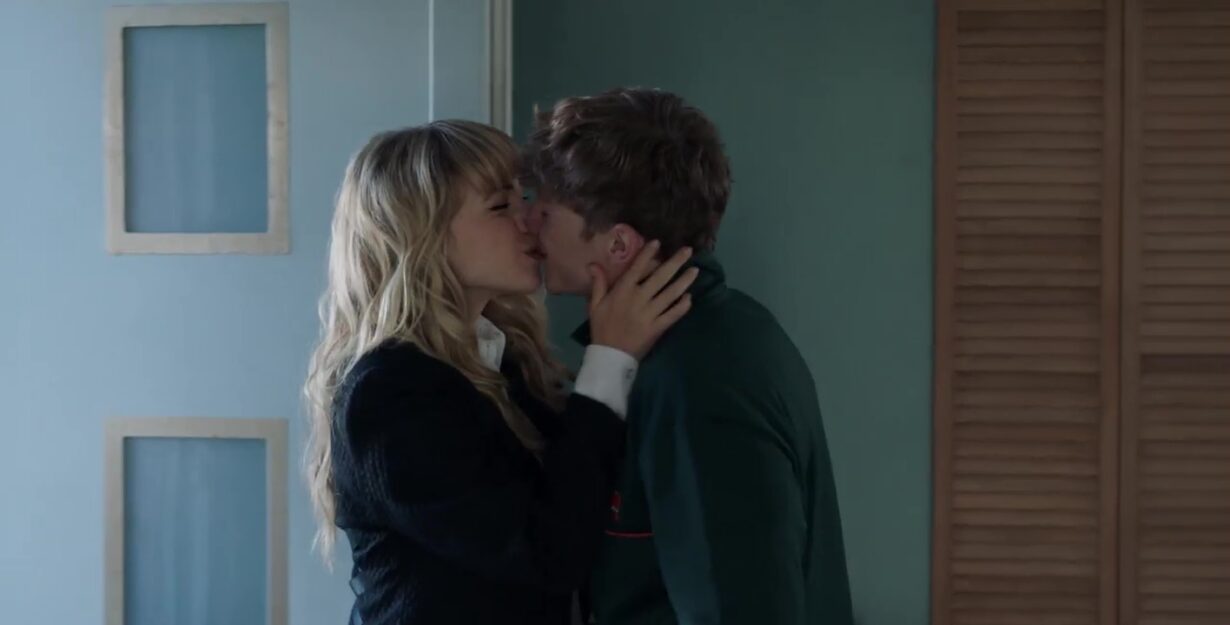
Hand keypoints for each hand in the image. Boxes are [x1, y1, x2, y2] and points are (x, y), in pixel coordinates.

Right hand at [588, 241, 698, 359]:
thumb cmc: (602, 328)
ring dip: (684, 281)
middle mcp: (639, 298)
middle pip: (660, 277)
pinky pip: (673, 314)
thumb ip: (598, 284)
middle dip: (675, 262)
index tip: (658, 242)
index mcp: (623, 291)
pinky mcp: (658, 327)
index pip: (637, 268)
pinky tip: (690, 298)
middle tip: (688, 251)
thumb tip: (593, 264)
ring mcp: (650, 313)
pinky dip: (682, 306)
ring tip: (695, 271)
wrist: (609, 356)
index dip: (648, 254)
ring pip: (670, 294)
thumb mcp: (594, 305)